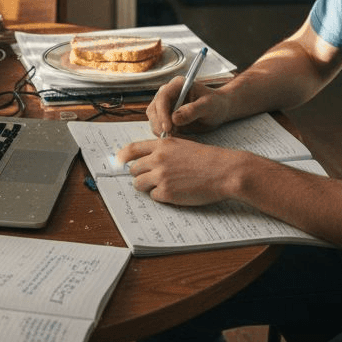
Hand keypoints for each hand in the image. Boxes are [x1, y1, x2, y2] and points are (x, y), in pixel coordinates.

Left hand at [114, 137, 246, 205]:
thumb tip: (149, 161)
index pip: (132, 149)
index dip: (122, 156)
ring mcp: (161, 176)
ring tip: (166, 186)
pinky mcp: (166, 192)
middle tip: (152, 179)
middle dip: (140, 175)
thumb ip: (165, 150)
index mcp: (162, 145)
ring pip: (139, 184)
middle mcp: (158, 158)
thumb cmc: (208, 159)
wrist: (224, 171)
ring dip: (148, 187)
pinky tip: (176, 192)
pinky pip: (154, 196)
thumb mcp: (183, 146)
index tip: (118, 162)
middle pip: (134, 169)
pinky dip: (162, 197)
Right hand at [146, 78, 229, 136]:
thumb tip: (174, 118)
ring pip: (154, 120)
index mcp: (177, 85)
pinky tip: (180, 138)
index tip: (168, 128)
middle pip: (153, 109)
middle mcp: (168, 93)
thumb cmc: (215, 104)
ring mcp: (165, 106)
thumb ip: (193, 110)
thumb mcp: (208, 106)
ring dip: (162, 131)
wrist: (218, 110)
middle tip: (171, 137)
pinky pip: (159, 127)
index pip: (162, 97)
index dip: (162, 113)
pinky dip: (166, 135)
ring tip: (179, 137)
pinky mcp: (165, 117)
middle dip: (159, 125)